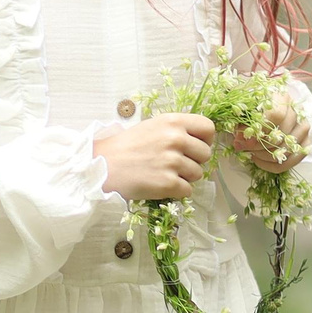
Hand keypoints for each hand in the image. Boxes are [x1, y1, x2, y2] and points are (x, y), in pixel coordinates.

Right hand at [94, 112, 215, 200]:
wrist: (103, 166)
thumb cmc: (126, 146)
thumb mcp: (152, 126)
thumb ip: (176, 130)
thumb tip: (199, 141)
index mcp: (173, 122)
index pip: (208, 128)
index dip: (205, 139)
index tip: (194, 147)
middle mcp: (175, 139)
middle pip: (205, 154)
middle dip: (194, 161)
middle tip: (175, 164)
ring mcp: (172, 162)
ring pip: (198, 174)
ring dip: (184, 177)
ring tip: (164, 173)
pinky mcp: (168, 183)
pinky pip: (187, 190)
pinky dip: (176, 191)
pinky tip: (160, 184)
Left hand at [229, 81, 305, 172]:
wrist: (262, 106)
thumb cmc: (251, 106)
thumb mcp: (242, 107)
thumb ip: (240, 121)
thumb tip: (240, 140)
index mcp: (281, 96)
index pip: (276, 116)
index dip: (260, 131)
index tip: (243, 139)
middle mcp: (296, 110)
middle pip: (282, 134)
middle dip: (259, 146)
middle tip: (243, 147)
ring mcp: (303, 126)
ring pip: (289, 148)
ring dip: (265, 156)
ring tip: (251, 153)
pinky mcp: (305, 140)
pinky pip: (295, 158)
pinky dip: (276, 165)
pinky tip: (260, 160)